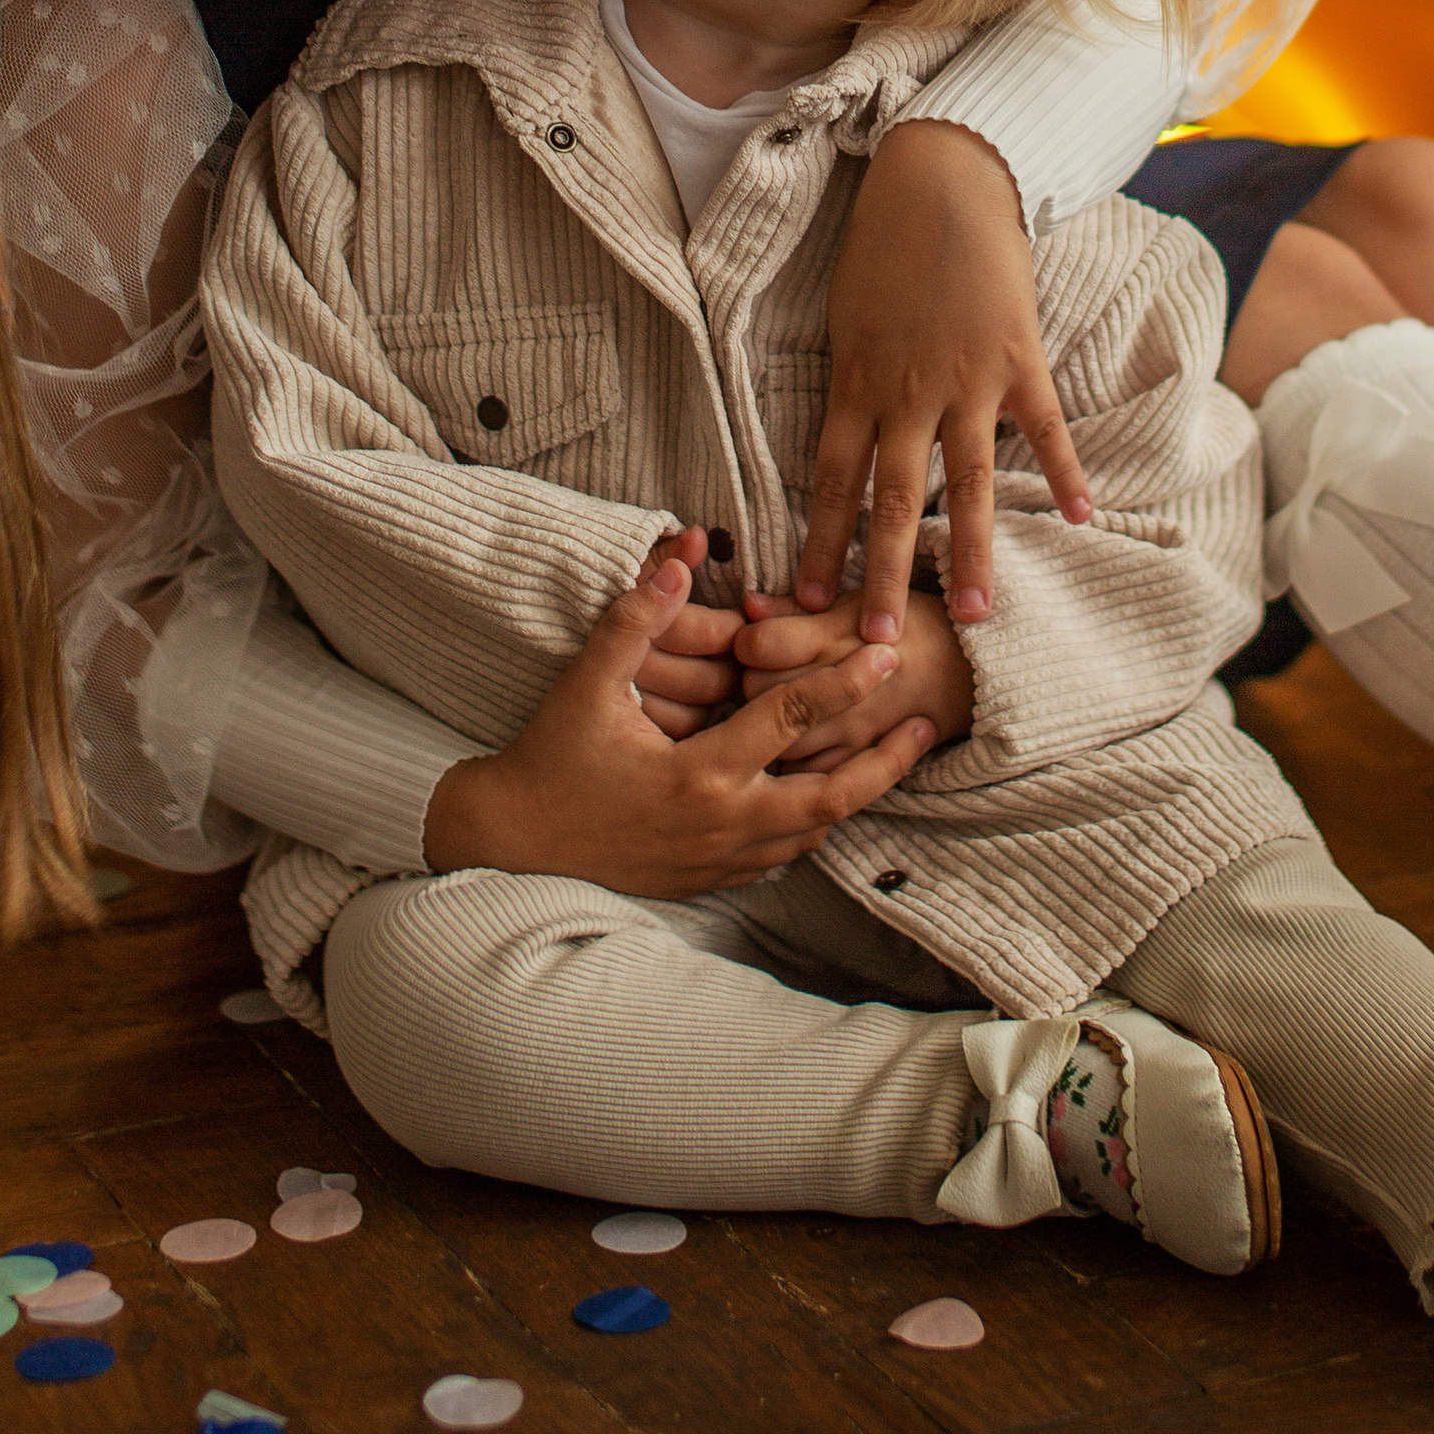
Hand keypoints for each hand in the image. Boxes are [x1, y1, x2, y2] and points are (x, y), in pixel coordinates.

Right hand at [419, 552, 942, 900]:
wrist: (512, 842)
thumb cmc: (550, 759)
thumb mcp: (587, 685)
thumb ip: (635, 618)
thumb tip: (679, 553)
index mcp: (700, 774)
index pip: (791, 719)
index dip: (844, 681)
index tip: (887, 654)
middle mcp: (721, 824)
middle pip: (829, 797)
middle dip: (882, 762)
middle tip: (921, 724)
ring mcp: (718, 859)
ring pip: (810, 834)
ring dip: (853, 795)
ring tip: (889, 758)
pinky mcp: (708, 879)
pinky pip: (780, 857)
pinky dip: (812, 826)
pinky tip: (825, 800)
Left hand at [734, 583, 974, 770]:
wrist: (971, 671)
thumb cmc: (907, 624)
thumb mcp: (857, 603)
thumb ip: (795, 609)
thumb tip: (745, 605)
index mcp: (836, 634)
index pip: (759, 644)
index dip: (746, 641)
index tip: (754, 642)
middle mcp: (841, 683)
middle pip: (758, 691)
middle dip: (751, 683)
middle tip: (762, 677)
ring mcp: (852, 727)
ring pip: (777, 737)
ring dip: (767, 728)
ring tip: (774, 713)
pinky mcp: (862, 761)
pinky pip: (807, 773)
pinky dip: (794, 761)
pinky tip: (796, 745)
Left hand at [805, 118, 1089, 640]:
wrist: (939, 180)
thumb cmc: (883, 246)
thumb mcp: (846, 319)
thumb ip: (851, 386)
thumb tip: (843, 444)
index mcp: (855, 384)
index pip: (829, 483)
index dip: (818, 545)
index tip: (803, 604)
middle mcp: (906, 394)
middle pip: (888, 502)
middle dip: (877, 578)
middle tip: (868, 645)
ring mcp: (965, 380)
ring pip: (963, 484)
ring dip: (966, 553)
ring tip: (972, 615)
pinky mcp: (1017, 358)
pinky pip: (1042, 428)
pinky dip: (1065, 471)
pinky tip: (1083, 515)